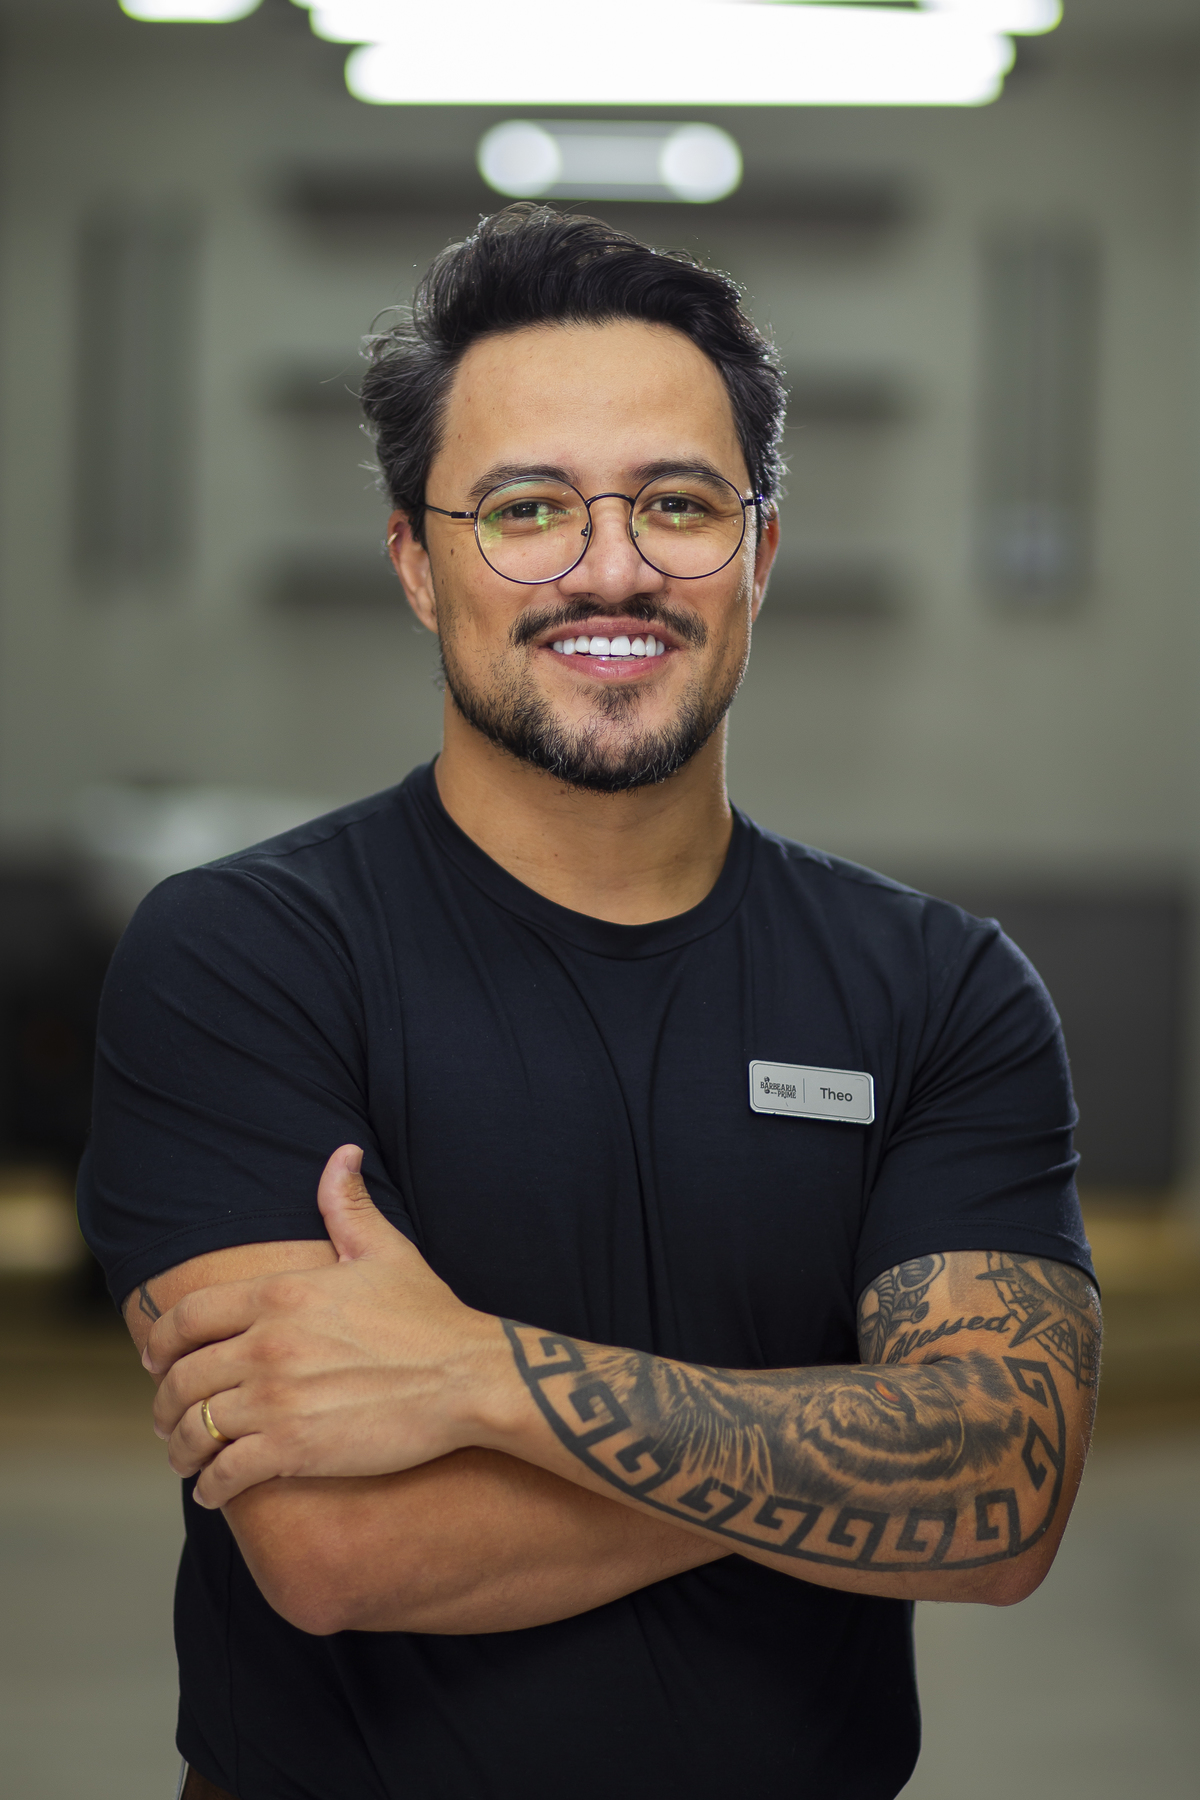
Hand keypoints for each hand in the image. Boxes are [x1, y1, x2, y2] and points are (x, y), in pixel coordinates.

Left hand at [145, 1147, 507, 1507]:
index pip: (187, 1316)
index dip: (160, 1342)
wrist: (469, 1377)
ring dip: (180, 1448)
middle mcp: (267, 1344)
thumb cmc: (429, 1317)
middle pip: (181, 1376)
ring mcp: (277, 1398)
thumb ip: (348, 1205)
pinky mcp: (293, 1447)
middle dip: (165, 1402)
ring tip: (186, 1459)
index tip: (156, 1360)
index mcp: (279, 1294)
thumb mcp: (386, 1251)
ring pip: (195, 1427)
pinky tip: (216, 1491)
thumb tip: (342, 1154)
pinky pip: (226, 1472)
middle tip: (166, 1418)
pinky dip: (211, 1486)